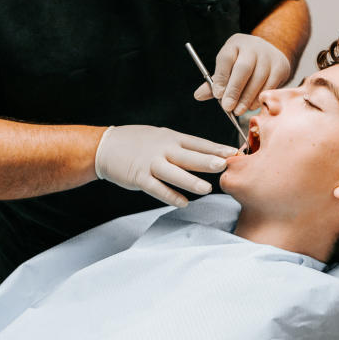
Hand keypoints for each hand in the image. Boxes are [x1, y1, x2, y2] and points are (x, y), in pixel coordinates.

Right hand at [94, 125, 236, 207]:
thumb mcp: (160, 136)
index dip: (215, 148)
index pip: (197, 143)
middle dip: (206, 160)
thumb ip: (181, 145)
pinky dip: (170, 196)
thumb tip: (207, 153)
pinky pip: (157, 189)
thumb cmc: (136, 142)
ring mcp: (150, 163)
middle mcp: (162, 149)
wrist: (105, 146)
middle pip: (188, 156)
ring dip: (190, 181)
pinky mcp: (139, 177)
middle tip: (224, 165)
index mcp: (171, 138)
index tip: (233, 152)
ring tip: (207, 188)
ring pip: (173, 173)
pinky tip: (183, 203)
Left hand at [193, 34, 290, 115]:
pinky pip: (270, 85)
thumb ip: (215, 82)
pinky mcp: (281, 66)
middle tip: (228, 107)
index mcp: (235, 44)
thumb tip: (198, 95)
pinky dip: (260, 97)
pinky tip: (252, 106)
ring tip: (238, 111)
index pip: (226, 59)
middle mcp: (252, 46)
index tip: (217, 94)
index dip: (221, 77)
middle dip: (234, 90)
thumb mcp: (228, 68)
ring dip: (247, 97)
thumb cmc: (243, 63)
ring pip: (258, 78)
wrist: (270, 53)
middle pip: (243, 68)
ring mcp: (268, 56)